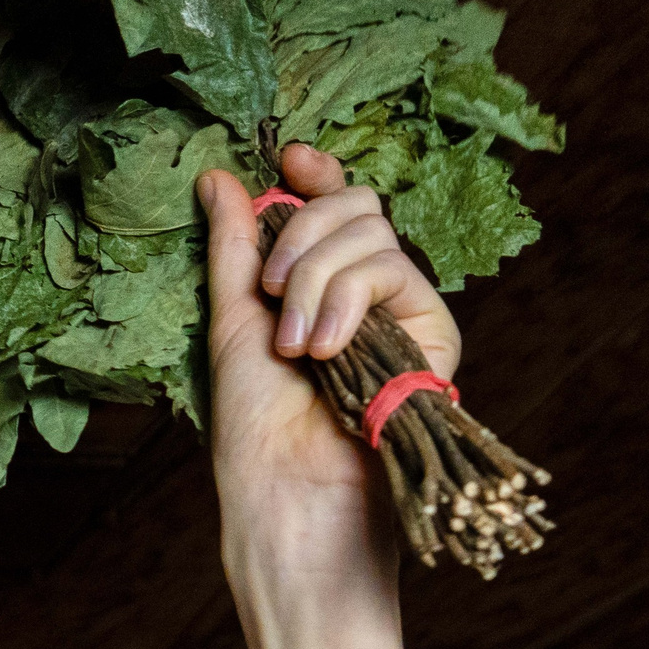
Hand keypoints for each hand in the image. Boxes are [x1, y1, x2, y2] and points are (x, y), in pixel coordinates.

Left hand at [195, 145, 460, 601]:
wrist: (287, 489)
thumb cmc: (255, 422)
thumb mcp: (232, 319)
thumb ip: (233, 248)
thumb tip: (215, 177)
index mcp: (317, 285)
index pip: (334, 204)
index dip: (316, 174)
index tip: (288, 158)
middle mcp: (366, 292)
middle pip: (356, 205)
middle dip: (301, 234)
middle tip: (271, 293)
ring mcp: (402, 311)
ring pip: (372, 232)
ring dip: (314, 278)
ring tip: (294, 344)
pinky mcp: (434, 334)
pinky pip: (394, 270)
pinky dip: (346, 298)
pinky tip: (326, 349)